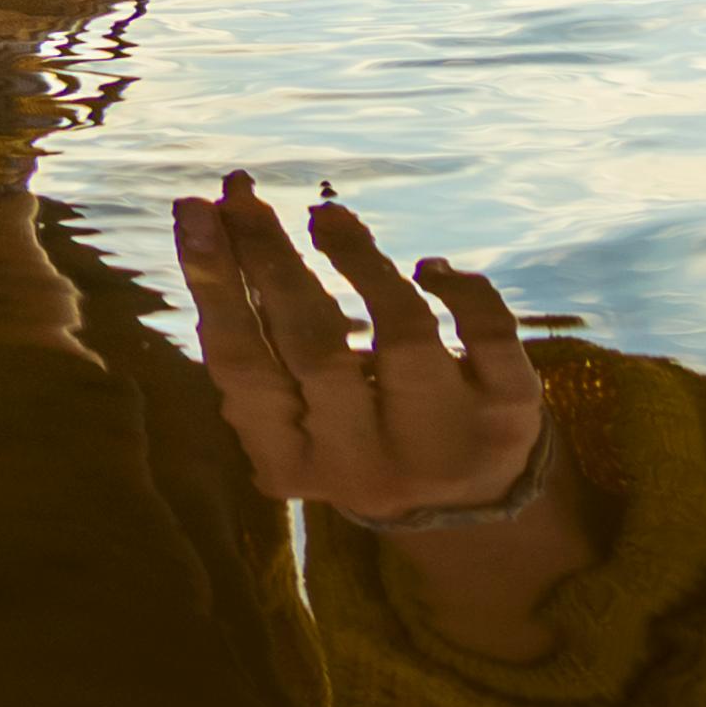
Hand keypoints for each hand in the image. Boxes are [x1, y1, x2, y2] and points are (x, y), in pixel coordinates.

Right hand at [179, 174, 544, 525]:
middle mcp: (367, 463)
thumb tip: (208, 221)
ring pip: (406, 338)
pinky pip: (490, 336)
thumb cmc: (351, 437)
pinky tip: (431, 268)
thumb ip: (257, 343)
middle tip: (243, 194)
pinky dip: (463, 291)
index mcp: (294, 463)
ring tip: (327, 215)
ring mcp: (445, 439)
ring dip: (361, 261)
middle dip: (272, 259)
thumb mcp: (292, 420)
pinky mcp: (510, 414)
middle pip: (317, 350)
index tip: (195, 208)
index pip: (244, 368)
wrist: (467, 512)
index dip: (215, 283)